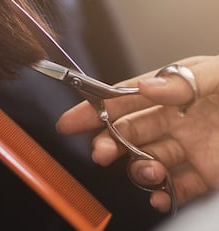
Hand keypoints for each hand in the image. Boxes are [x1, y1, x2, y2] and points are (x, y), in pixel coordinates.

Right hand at [57, 55, 218, 212]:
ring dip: (138, 169)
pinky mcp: (207, 173)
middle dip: (109, 142)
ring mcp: (191, 148)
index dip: (95, 108)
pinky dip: (165, 195)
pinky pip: (179, 187)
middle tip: (101, 153)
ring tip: (147, 173)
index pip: (125, 98)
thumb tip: (143, 85)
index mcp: (175, 90)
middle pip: (130, 132)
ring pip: (149, 160)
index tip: (70, 121)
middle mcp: (177, 119)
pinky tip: (160, 196)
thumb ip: (184, 79)